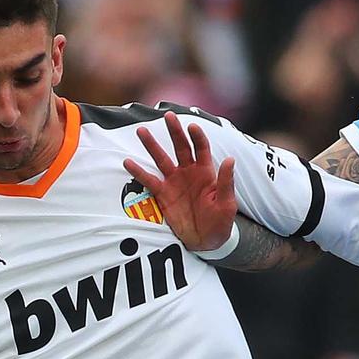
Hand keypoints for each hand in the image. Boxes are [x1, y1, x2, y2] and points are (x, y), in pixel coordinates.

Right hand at [123, 113, 238, 252]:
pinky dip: (139, 172)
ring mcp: (174, 182)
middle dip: (174, 131)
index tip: (192, 126)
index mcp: (206, 172)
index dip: (197, 136)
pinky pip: (149, 180)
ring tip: (142, 131)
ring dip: (152, 145)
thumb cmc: (220, 223)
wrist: (205, 241)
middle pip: (181, 146)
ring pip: (162, 159)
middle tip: (167, 116)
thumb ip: (226, 182)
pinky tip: (128, 162)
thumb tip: (230, 159)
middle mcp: (189, 172)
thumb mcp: (227, 204)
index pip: (202, 148)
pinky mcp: (163, 194)